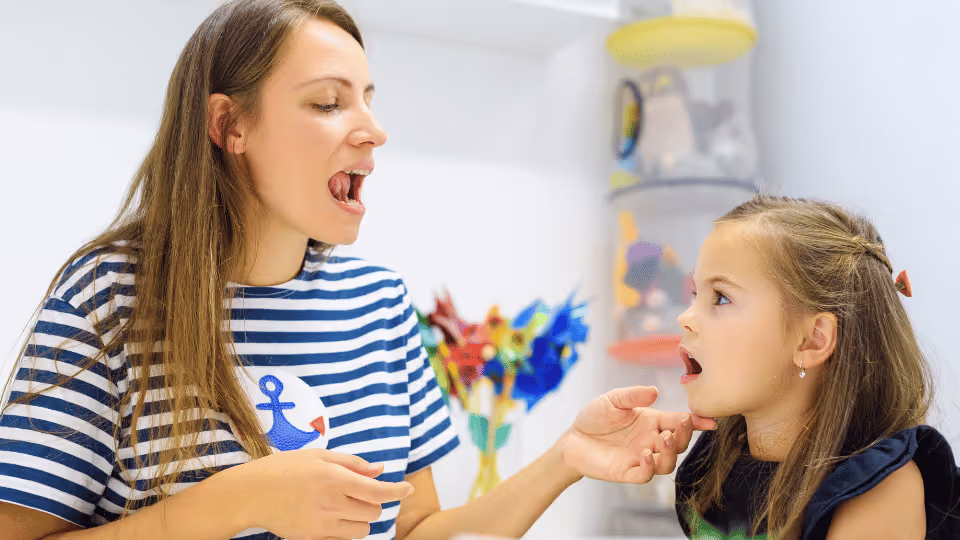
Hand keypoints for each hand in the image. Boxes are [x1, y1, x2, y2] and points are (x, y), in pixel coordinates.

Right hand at [227, 448, 414, 539]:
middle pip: (373, 511)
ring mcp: (322, 525)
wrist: (250, 494)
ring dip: (360, 517)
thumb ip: (352, 463)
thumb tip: (380, 469)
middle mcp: (331, 504)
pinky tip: (330, 516)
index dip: (397, 491)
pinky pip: (343, 539)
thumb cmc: (284, 468)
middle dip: (372, 501)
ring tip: (342, 504)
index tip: (408, 489)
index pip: (378, 491)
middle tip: (356, 491)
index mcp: (334, 479)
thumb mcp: (318, 456)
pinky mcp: (312, 539)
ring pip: (362, 528)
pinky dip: (344, 529)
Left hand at [556, 385, 716, 483]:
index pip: (680, 422)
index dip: (697, 422)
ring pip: (668, 463)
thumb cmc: (595, 417)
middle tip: (676, 428)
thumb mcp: (613, 399)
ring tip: (663, 439)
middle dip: (684, 436)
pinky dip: (650, 467)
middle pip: (680, 444)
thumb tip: (655, 391)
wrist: (573, 438)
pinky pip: (646, 475)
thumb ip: (633, 396)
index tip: (711, 421)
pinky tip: (646, 455)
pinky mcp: (627, 472)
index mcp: (652, 422)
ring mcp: (641, 458)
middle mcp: (651, 441)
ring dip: (671, 452)